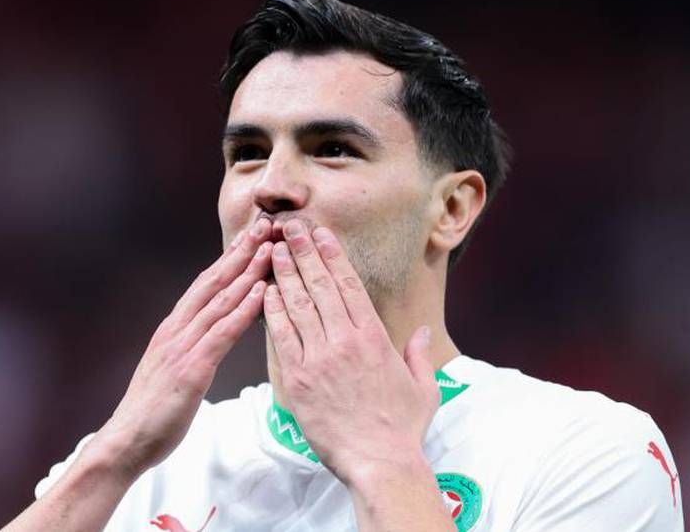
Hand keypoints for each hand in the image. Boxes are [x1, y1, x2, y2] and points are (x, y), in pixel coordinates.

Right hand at [93, 217, 272, 476]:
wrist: (126, 442)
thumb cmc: (153, 411)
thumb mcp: (171, 368)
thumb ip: (189, 346)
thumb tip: (208, 333)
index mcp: (173, 329)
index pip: (206, 284)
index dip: (230, 257)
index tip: (253, 236)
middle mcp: (177, 330)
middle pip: (214, 282)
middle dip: (241, 252)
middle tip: (266, 226)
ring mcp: (182, 347)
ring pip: (220, 301)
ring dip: (248, 272)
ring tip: (270, 248)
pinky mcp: (191, 369)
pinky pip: (221, 333)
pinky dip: (242, 310)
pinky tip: (260, 292)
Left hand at [263, 220, 439, 483]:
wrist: (380, 463)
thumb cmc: (403, 429)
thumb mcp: (424, 389)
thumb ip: (419, 355)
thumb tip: (421, 333)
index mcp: (375, 338)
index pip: (350, 285)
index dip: (333, 255)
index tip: (321, 233)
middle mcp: (347, 340)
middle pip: (321, 286)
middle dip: (305, 252)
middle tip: (290, 227)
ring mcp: (321, 358)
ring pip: (299, 305)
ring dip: (285, 274)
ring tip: (274, 249)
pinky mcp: (300, 379)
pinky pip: (282, 337)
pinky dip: (273, 312)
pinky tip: (265, 291)